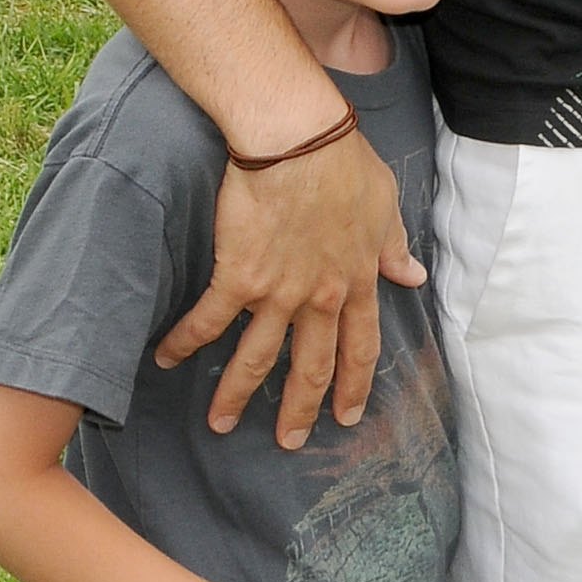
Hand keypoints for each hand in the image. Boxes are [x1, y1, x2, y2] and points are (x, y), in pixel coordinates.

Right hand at [156, 127, 425, 447]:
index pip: (360, 348)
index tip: (348, 415)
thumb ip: (394, 247)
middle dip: (299, 410)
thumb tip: (413, 277)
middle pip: (310, 367)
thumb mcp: (386, 205)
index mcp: (358, 281)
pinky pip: (210, 320)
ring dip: (237, 395)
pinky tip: (167, 360)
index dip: (354, 385)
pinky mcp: (238, 276)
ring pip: (257, 358)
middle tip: (289, 442)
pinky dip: (186, 343)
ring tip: (220, 424)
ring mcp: (279, 291)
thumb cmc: (343, 161)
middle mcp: (320, 297)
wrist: (299, 139)